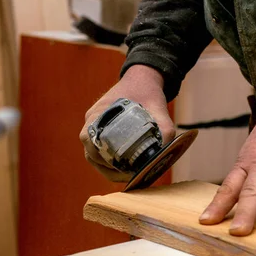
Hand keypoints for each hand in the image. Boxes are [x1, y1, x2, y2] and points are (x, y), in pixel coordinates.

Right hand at [80, 65, 175, 181]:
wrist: (143, 78)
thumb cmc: (148, 92)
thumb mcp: (159, 109)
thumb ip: (165, 130)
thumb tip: (165, 153)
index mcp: (98, 113)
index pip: (91, 143)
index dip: (105, 162)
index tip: (124, 171)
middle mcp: (92, 120)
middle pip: (91, 153)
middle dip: (108, 169)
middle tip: (129, 177)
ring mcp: (94, 125)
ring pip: (93, 155)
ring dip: (107, 168)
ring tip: (127, 176)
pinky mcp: (100, 130)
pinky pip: (99, 150)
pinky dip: (109, 162)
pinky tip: (124, 170)